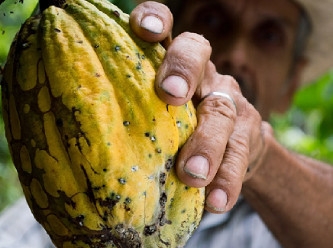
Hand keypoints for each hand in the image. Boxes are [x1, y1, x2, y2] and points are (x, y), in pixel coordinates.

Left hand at [130, 1, 268, 212]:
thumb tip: (74, 137)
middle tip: (171, 95)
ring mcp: (228, 101)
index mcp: (173, 65)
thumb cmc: (176, 131)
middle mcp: (204, 74)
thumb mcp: (154, 116)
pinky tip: (216, 202)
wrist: (231, 149)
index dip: (156, 19)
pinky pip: (241, 153)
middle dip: (183, 70)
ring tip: (192, 175)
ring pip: (221, 111)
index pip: (166, 30)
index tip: (145, 29)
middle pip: (197, 54)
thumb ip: (132, 114)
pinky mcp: (249, 132)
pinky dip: (227, 179)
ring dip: (206, 143)